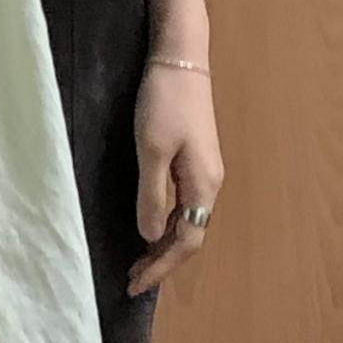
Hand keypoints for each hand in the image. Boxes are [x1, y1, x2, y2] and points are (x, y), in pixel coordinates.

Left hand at [129, 61, 224, 297]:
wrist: (181, 59)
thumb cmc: (164, 102)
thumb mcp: (151, 151)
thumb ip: (152, 196)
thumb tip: (150, 235)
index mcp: (203, 185)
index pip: (186, 241)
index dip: (161, 267)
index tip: (135, 284)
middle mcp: (210, 184)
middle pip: (190, 236)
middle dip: (163, 261)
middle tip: (132, 278)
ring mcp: (204, 172)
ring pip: (188, 221)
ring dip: (164, 245)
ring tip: (138, 261)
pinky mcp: (195, 160)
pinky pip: (184, 205)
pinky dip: (166, 224)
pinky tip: (150, 227)